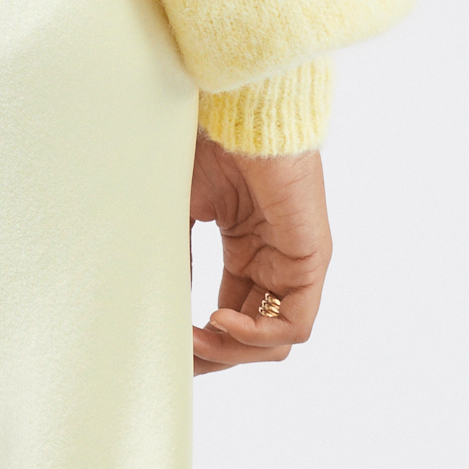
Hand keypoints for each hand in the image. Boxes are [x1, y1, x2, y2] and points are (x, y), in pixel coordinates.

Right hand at [190, 131, 329, 375]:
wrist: (238, 110)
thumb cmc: (211, 143)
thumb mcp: (182, 211)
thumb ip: (176, 260)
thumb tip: (158, 309)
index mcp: (248, 250)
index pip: (232, 316)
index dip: (203, 341)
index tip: (169, 349)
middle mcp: (274, 262)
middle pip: (253, 336)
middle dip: (215, 354)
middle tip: (180, 358)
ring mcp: (294, 264)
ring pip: (274, 339)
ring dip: (232, 350)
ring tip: (195, 339)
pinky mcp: (310, 260)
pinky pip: (293, 323)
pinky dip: (255, 334)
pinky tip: (218, 321)